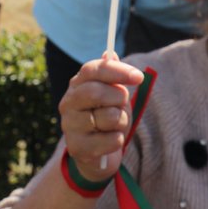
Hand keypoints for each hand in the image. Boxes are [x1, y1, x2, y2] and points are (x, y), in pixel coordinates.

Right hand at [57, 54, 144, 180]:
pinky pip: (111, 140)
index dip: (118, 71)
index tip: (139, 77)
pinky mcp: (77, 148)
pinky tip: (111, 141)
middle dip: (119, 98)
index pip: (93, 69)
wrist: (96, 154)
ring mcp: (69, 125)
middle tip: (124, 104)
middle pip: (97, 92)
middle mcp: (68, 102)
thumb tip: (111, 53)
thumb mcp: (113, 94)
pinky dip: (118, 140)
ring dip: (122, 121)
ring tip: (115, 125)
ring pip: (108, 117)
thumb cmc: (106, 117)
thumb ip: (113, 75)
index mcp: (77, 84)